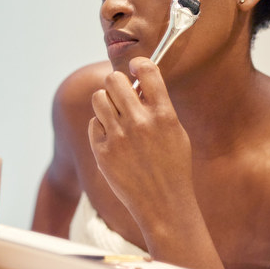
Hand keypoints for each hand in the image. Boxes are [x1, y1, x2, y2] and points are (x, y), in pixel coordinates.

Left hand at [88, 57, 193, 224]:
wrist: (163, 204)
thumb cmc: (172, 166)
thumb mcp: (175, 132)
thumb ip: (157, 106)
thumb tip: (137, 82)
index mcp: (164, 114)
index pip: (147, 70)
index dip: (138, 64)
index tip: (134, 69)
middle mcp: (140, 123)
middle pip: (113, 79)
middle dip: (116, 84)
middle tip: (122, 96)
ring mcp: (119, 137)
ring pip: (99, 98)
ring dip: (106, 103)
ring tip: (116, 116)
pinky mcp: (102, 151)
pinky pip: (93, 123)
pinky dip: (101, 127)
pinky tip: (113, 139)